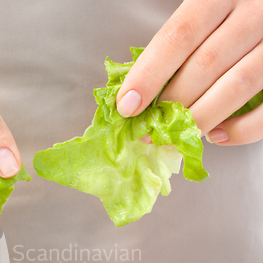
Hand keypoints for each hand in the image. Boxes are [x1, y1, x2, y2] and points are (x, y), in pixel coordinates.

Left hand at [116, 0, 262, 145]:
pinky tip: (214, 135)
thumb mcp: (205, 13)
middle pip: (205, 65)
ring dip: (198, 119)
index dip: (149, 73)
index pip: (180, 34)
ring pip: (236, 87)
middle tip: (148, 130)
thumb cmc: (230, 18)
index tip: (127, 106)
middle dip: (171, 104)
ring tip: (174, 136)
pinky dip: (239, 130)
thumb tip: (136, 94)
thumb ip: (178, 44)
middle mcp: (255, 11)